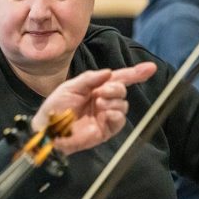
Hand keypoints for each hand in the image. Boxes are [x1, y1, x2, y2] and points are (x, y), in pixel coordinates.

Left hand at [32, 64, 156, 154]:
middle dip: (116, 88)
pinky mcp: (105, 130)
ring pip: (122, 104)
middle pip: (122, 90)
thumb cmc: (55, 107)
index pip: (119, 78)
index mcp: (96, 88)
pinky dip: (115, 114)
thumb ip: (90, 78)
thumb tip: (109, 73)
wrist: (48, 128)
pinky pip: (119, 120)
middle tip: (101, 92)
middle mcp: (103, 100)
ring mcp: (105, 115)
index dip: (135, 73)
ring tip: (98, 103)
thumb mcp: (70, 86)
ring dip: (113, 101)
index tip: (150, 68)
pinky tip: (105, 113)